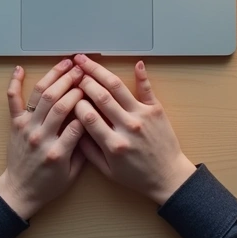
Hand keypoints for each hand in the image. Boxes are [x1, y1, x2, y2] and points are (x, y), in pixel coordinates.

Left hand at [0, 59, 87, 219]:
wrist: (20, 191)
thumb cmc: (48, 184)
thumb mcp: (73, 174)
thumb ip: (84, 150)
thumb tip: (94, 125)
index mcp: (57, 152)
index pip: (77, 122)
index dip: (87, 105)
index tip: (95, 93)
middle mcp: (41, 136)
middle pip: (59, 103)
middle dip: (74, 84)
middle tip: (85, 72)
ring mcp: (26, 128)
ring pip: (41, 96)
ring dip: (55, 77)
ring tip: (67, 63)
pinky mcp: (15, 124)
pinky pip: (13, 100)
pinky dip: (15, 83)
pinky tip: (20, 69)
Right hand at [71, 54, 196, 204]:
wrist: (168, 177)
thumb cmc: (137, 176)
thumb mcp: (108, 171)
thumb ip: (89, 151)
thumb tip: (73, 130)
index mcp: (113, 144)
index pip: (88, 116)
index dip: (74, 103)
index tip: (68, 95)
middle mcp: (128, 127)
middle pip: (100, 96)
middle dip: (84, 81)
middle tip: (73, 71)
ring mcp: (142, 116)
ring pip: (117, 87)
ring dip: (100, 71)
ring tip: (86, 60)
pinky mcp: (156, 110)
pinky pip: (147, 89)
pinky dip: (142, 75)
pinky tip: (136, 63)